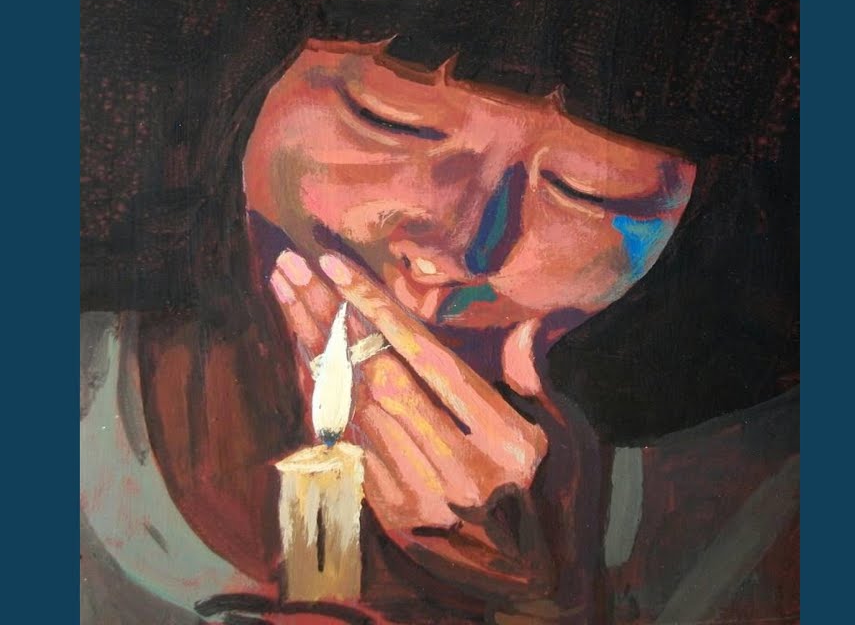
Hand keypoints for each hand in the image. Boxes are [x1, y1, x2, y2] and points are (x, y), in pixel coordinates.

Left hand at [268, 249, 548, 536]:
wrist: (540, 588)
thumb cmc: (561, 499)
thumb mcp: (568, 439)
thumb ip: (536, 382)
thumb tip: (524, 327)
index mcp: (504, 441)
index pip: (428, 359)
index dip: (378, 309)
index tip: (336, 265)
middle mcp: (456, 468)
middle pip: (377, 376)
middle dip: (329, 316)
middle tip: (292, 267)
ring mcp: (418, 495)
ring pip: (351, 408)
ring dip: (312, 349)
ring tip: (286, 295)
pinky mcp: (392, 515)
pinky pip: (345, 442)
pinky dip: (319, 394)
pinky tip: (300, 354)